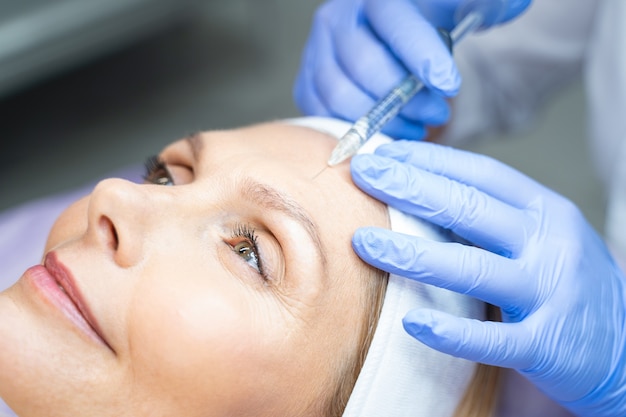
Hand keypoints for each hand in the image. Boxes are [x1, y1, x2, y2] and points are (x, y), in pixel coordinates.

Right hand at [293, 0, 529, 139]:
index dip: (420, 54)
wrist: (402, 40)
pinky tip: (388, 130)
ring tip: (416, 125)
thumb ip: (488, 4)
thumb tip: (508, 5)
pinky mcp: (309, 81)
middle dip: (405, 98)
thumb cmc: (436, 23)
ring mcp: (318, 51)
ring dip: (383, 120)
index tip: (448, 84)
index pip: (395, 20)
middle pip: (364, 64)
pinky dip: (356, 130)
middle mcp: (340, 17)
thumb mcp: (471, 6)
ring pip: (340, 95)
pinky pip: (322, 113)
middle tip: (438, 112)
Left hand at [350, 140, 625, 416]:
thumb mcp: (539, 235)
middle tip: (362, 175)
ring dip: (413, 254)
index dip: (430, 160)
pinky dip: (450, 332)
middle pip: (471, 210)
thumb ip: (490, 214)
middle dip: (411, 188)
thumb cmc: (562, 280)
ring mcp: (550, 294)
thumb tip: (419, 186)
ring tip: (363, 243)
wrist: (623, 345)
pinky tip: (411, 323)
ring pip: (473, 268)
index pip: (482, 174)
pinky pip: (491, 339)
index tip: (384, 152)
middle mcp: (550, 244)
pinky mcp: (545, 344)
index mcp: (546, 210)